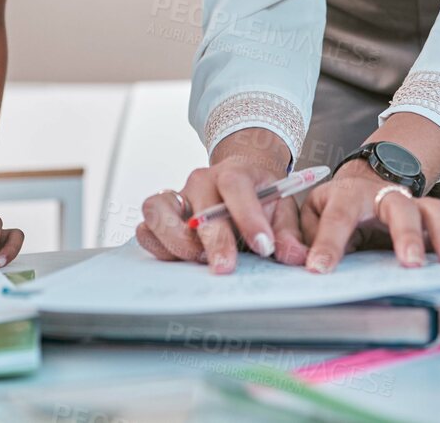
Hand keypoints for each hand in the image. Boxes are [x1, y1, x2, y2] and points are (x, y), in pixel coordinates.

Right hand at [135, 129, 305, 273]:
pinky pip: (145, 228)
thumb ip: (287, 233)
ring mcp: (177, 196)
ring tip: (198, 260)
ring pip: (158, 212)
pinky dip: (156, 246)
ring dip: (176, 241)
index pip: (236, 187)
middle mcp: (201, 181)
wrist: (239, 179)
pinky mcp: (161, 214)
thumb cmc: (260, 197)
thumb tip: (294, 257)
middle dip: (213, 240)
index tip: (263, 247)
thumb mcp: (281, 208)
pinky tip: (177, 260)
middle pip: (198, 205)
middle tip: (226, 267)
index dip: (249, 218)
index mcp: (234, 172)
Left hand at [299, 161, 439, 273]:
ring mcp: (411, 205)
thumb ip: (295, 235)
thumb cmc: (333, 207)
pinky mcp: (429, 219)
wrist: (361, 186)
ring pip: (433, 211)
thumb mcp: (307, 215)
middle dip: (406, 235)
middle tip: (409, 263)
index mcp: (347, 195)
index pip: (337, 218)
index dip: (328, 244)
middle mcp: (383, 195)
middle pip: (399, 208)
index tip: (320, 270)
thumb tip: (292, 258)